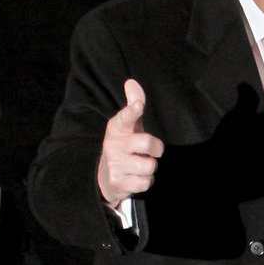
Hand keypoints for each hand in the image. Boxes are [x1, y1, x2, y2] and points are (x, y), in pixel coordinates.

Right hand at [97, 79, 163, 208]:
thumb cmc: (125, 145)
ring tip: (140, 165)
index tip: (139, 105)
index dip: (132, 111)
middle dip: (156, 148)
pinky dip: (146, 181)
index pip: (124, 117)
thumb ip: (133, 104)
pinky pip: (146, 182)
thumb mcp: (128, 126)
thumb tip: (131, 82)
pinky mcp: (118, 182)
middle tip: (154, 151)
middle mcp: (113, 145)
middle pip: (146, 143)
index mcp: (117, 128)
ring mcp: (115, 164)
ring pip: (149, 165)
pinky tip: (137, 177)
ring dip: (150, 167)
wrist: (107, 176)